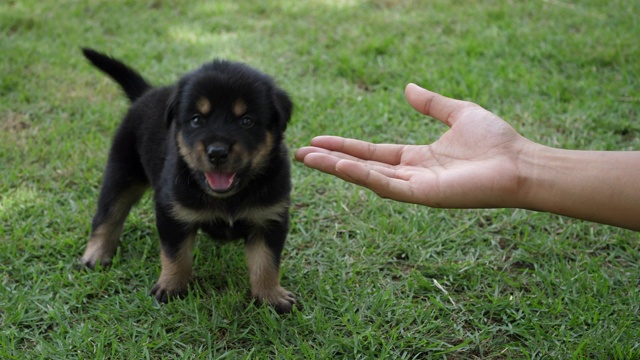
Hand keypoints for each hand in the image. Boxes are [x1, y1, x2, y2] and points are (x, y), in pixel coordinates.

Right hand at [295, 83, 534, 207]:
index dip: (346, 146)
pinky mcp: (421, 195)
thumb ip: (432, 103)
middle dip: (331, 159)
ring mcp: (414, 186)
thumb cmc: (497, 141)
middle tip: (300, 152)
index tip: (320, 139)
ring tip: (308, 157)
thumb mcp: (458, 113)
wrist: (521, 163)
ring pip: (366, 177)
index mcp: (417, 157)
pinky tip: (337, 164)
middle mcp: (410, 174)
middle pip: (362, 166)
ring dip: (337, 167)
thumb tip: (408, 88)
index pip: (373, 152)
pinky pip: (383, 184)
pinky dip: (359, 175)